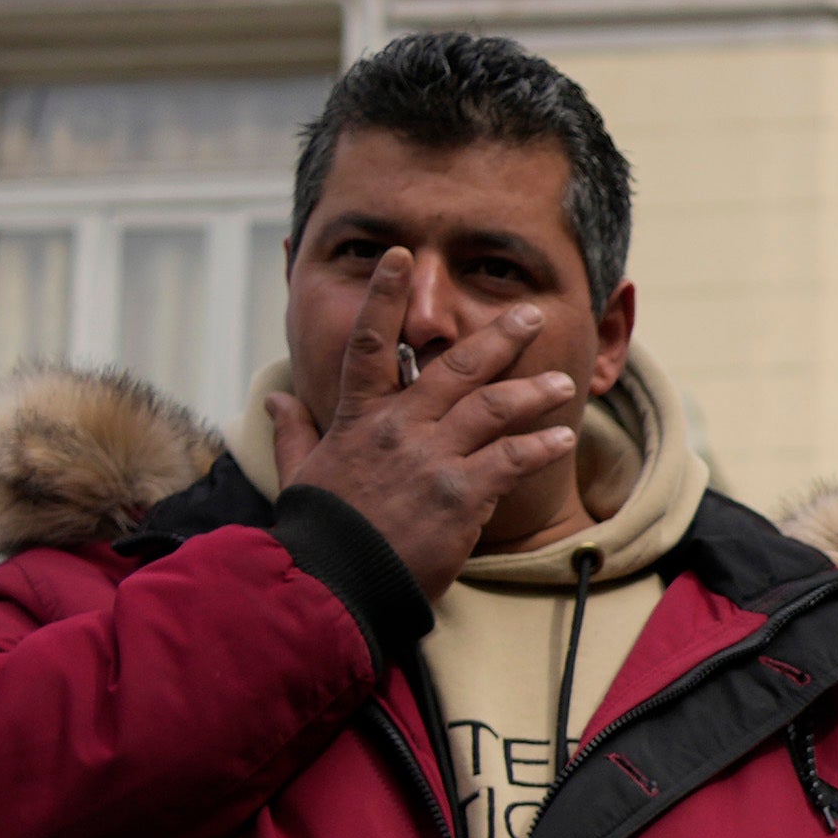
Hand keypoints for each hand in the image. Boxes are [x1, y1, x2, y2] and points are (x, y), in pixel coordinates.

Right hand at [265, 248, 585, 597]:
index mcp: (359, 418)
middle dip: (499, 337)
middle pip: (455, 367)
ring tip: (562, 382)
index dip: (384, 297)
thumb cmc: (321, 530)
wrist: (336, 580)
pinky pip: (510, 459)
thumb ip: (294, 431)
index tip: (402, 257)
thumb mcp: (301, 473)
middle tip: (529, 315)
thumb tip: (275, 397)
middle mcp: (398, 428)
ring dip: (534, 392)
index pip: (372, 344)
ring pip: (493, 407)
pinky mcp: (460, 493)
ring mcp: (431, 458)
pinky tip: (563, 437)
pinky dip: (540, 446)